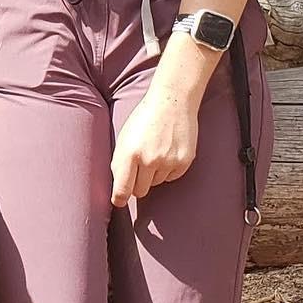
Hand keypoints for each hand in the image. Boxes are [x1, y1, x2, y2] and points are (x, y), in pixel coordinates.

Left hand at [110, 89, 199, 207]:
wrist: (172, 101)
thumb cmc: (144, 119)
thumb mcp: (124, 138)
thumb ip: (120, 163)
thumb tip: (118, 189)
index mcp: (129, 153)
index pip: (122, 190)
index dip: (119, 199)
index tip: (118, 201)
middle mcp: (148, 160)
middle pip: (140, 192)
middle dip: (137, 185)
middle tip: (139, 169)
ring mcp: (168, 161)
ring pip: (156, 184)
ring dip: (153, 174)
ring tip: (156, 151)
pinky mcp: (184, 162)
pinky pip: (171, 177)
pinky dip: (168, 169)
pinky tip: (168, 151)